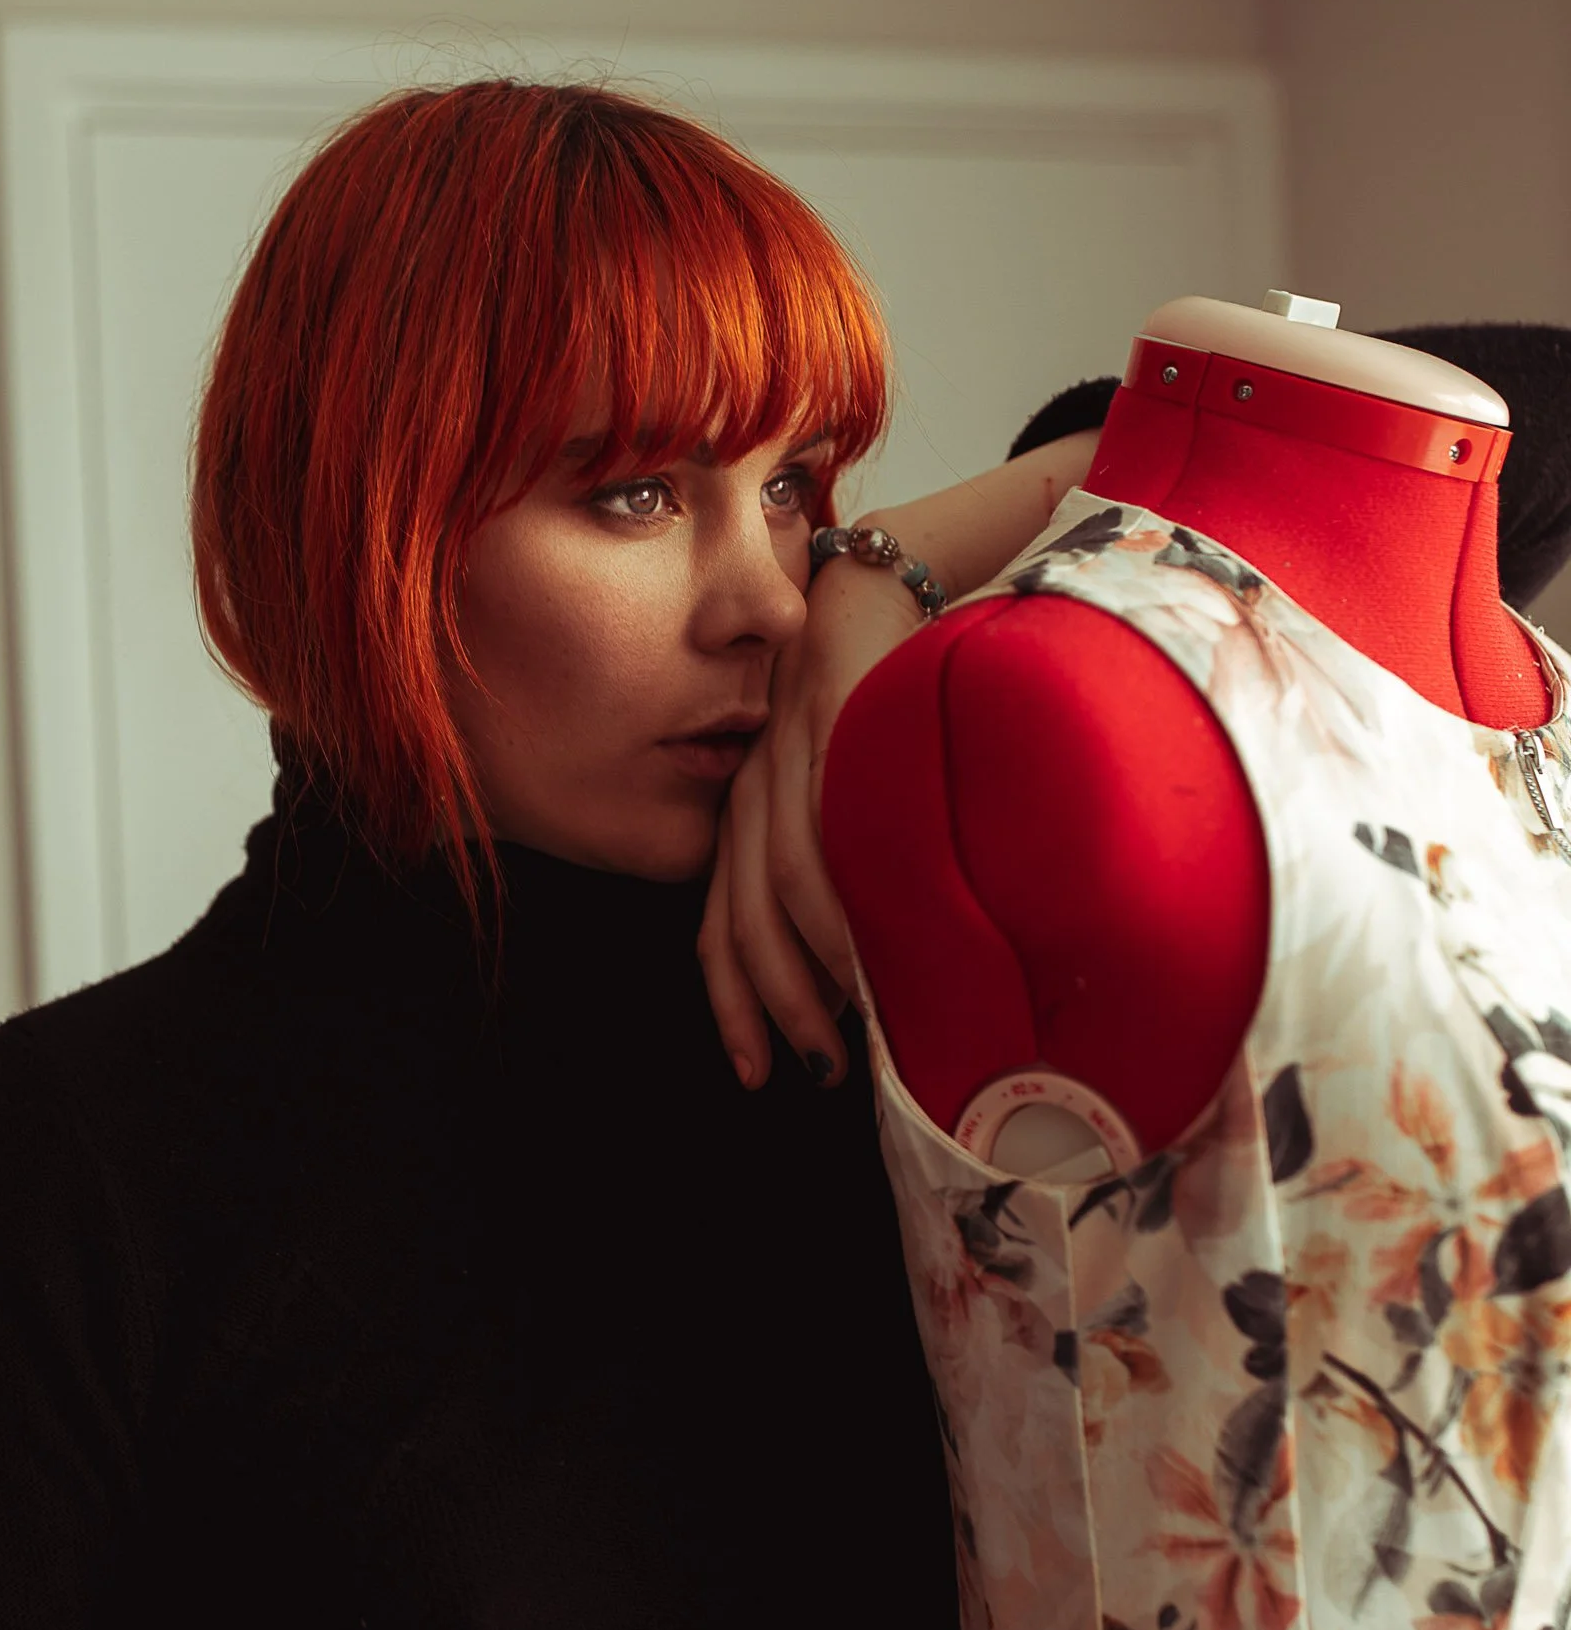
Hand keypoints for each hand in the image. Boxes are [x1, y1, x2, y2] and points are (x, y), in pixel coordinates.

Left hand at [697, 430, 1099, 1087]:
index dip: (733, 999)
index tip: (753, 1069)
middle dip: (775, 1002)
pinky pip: (829, 808)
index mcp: (757, 797)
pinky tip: (865, 940)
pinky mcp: (834, 703)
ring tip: (853, 1030)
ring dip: (813, 965)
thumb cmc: (899, 683)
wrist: (908, 560)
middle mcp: (757, 774)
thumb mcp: (865, 773)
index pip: (721, 915)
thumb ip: (856, 855)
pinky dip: (845, 884)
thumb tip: (883, 969)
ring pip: (779, 875)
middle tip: (817, 1068)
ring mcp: (790, 739)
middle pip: (742, 911)